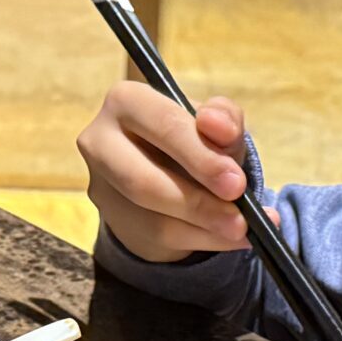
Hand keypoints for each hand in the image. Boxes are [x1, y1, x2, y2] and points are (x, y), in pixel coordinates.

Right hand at [75, 82, 260, 263]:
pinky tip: (229, 239)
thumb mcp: (215, 123)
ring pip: (150, 218)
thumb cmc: (191, 137)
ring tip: (241, 231)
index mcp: (126, 100)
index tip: (237, 183)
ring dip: (203, 228)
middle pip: (142, 181)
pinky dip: (202, 240)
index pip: (163, 125)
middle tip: (240, 218)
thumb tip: (216, 124)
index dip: (201, 155)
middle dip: (197, 202)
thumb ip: (224, 118)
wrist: (166, 168)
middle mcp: (100, 140)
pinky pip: (158, 238)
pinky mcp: (112, 218)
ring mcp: (101, 184)